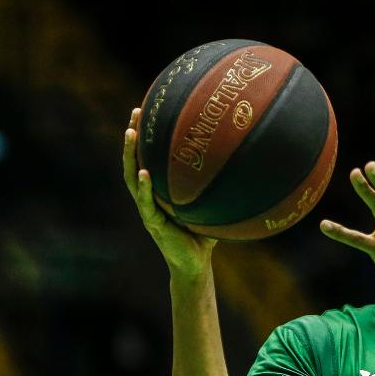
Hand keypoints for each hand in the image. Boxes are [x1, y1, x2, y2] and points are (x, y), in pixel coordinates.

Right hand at [121, 108, 215, 277]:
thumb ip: (217, 187)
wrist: (195, 264)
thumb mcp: (210, 205)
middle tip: (136, 112)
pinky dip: (144, 188)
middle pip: (134, 161)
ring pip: (131, 178)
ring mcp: (147, 209)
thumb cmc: (203, 234)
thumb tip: (244, 162)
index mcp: (159, 191)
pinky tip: (144, 173)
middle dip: (133, 137)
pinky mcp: (153, 223)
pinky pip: (145, 203)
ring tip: (131, 134)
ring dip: (130, 156)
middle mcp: (149, 197)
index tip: (147, 112)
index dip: (145, 137)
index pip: (147, 158)